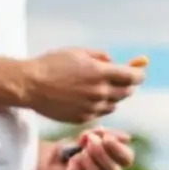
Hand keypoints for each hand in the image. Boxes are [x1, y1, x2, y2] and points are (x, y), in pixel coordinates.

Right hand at [24, 50, 146, 123]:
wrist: (29, 85)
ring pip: (115, 104)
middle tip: (122, 80)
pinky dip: (100, 105)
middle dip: (127, 85)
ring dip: (113, 96)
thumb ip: (99, 56)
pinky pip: (101, 112)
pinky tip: (89, 99)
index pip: (133, 77)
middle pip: (127, 92)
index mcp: (101, 73)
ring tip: (100, 89)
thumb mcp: (77, 52)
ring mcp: (93, 107)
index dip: (139, 74)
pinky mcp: (84, 118)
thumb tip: (112, 61)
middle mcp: (100, 92)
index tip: (139, 72)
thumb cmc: (51, 65)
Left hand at [42, 128, 134, 169]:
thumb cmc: (75, 145)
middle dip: (100, 155)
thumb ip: (105, 135)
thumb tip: (127, 138)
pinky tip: (70, 165)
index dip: (118, 150)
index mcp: (117, 160)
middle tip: (88, 144)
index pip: (127, 159)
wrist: (53, 158)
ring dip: (87, 164)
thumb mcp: (88, 135)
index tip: (106, 138)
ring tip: (77, 156)